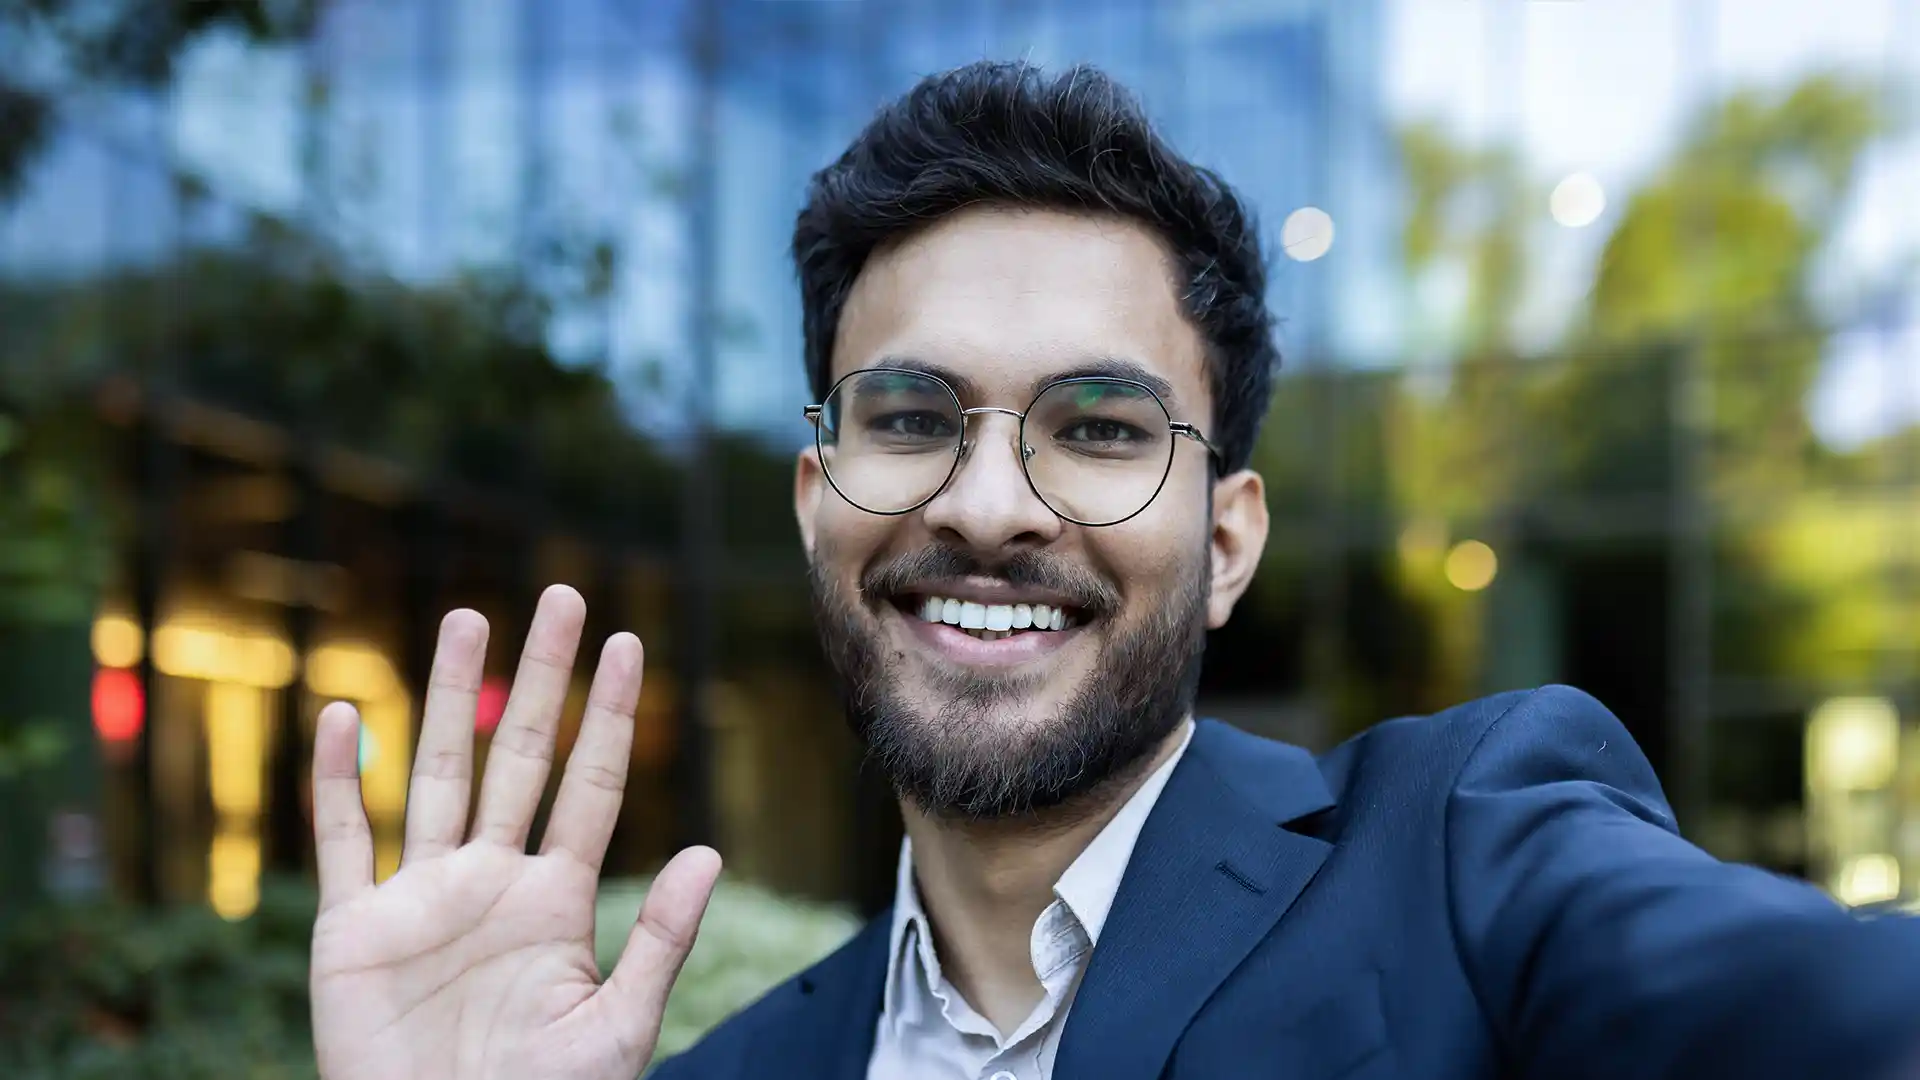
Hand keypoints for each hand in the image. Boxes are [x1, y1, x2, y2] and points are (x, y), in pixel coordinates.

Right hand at [308, 584, 721, 1079]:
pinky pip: (346, 841)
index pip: (589, 786)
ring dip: (449, 697)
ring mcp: (421, 899)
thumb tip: (710, 852)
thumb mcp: (615, 1027)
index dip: (609, 717)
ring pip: (436, 773)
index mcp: (556, 901)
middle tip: (562, 597)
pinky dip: (339, 781)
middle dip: (540, 677)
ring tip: (467, 619)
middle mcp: (490, 881)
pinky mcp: (354, 932)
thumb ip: (660, 941)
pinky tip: (347, 716)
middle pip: (518, 756)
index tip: (631, 646)